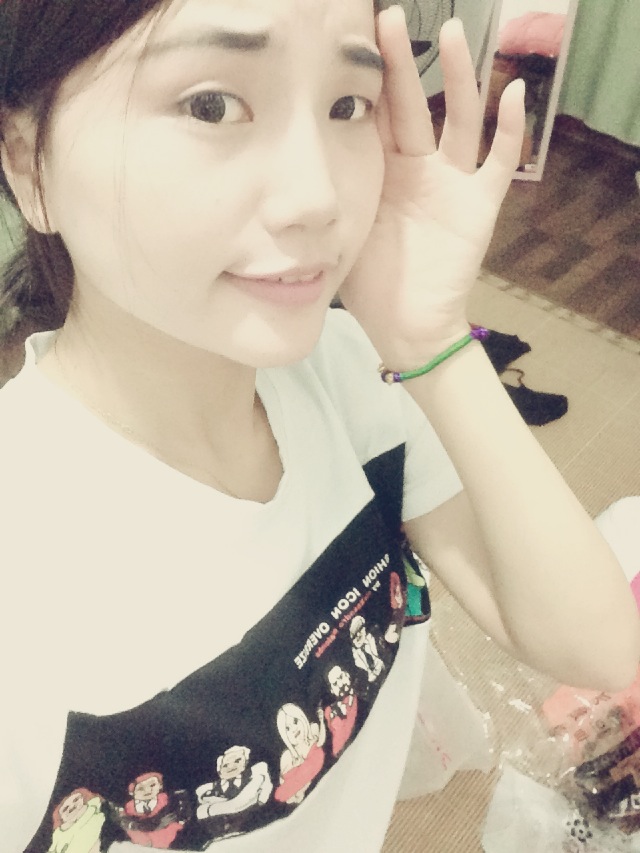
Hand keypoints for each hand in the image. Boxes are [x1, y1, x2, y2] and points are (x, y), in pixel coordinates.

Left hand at [340, 8, 524, 368]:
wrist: (406, 326)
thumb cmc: (368, 284)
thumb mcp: (340, 230)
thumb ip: (324, 199)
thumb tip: (275, 174)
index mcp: (380, 173)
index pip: (374, 113)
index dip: (367, 77)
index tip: (354, 36)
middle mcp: (416, 168)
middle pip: (412, 105)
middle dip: (403, 63)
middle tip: (391, 17)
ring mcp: (450, 184)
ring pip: (459, 120)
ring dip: (461, 79)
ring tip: (456, 33)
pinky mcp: (478, 205)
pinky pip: (498, 163)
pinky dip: (511, 132)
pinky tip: (514, 93)